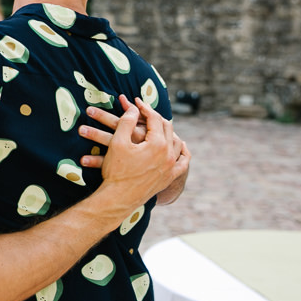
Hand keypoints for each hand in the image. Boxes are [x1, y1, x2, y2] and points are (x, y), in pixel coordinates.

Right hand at [78, 96, 189, 216]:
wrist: (118, 199)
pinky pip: (183, 162)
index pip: (155, 118)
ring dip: (168, 131)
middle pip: (167, 127)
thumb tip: (135, 109)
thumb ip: (127, 121)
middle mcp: (169, 155)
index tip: (135, 102)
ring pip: (176, 142)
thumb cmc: (116, 170)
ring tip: (158, 126)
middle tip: (144, 111)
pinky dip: (182, 152)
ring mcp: (172, 167)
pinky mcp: (170, 178)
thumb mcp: (118, 142)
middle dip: (155, 117)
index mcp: (158, 144)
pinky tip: (178, 147)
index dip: (144, 108)